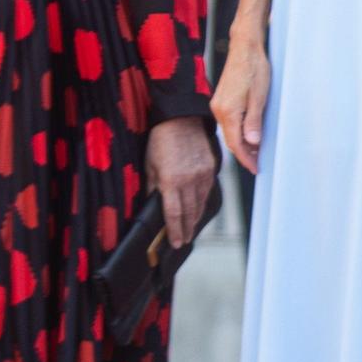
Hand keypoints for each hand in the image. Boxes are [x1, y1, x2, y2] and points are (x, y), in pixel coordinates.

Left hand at [145, 116, 215, 249]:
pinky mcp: (211, 168)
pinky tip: (199, 208)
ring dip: (196, 218)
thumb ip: (153, 187)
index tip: (176, 242)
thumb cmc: (161, 141)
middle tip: (184, 240)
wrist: (182, 119)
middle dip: (187, 229)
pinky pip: (208, 190)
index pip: (174, 213)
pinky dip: (203, 202)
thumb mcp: (150, 165)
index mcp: (171, 180)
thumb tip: (152, 206)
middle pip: (190, 212)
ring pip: (201, 203)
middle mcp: (189, 180)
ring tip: (191, 228)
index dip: (175, 230)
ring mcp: (203, 174)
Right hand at [210, 19, 270, 174]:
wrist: (245, 48)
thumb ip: (254, 121)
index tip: (255, 169)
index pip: (236, 144)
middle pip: (231, 140)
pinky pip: (229, 122)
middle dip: (244, 154)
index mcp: (228, 111)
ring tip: (257, 152)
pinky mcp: (221, 100)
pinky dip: (239, 131)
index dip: (246, 158)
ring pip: (230, 131)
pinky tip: (249, 134)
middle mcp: (219, 110)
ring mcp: (218, 104)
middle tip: (258, 164)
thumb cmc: (254, 68)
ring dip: (242, 143)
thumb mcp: (259, 97)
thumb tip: (252, 143)